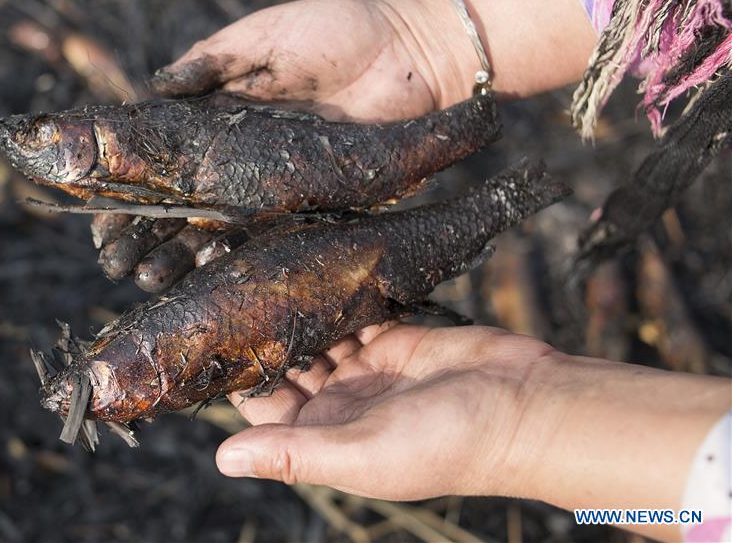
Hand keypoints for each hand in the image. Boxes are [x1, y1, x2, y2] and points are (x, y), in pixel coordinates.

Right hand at [93, 0, 470, 289]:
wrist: (411, 56)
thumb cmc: (338, 32)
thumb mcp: (267, 36)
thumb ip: (214, 59)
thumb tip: (158, 85)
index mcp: (222, 116)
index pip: (164, 158)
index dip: (130, 186)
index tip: (98, 215)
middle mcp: (240, 158)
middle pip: (182, 201)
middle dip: (145, 232)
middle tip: (114, 262)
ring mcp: (273, 185)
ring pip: (216, 227)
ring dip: (180, 255)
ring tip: (148, 279)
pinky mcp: (309, 203)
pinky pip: (266, 236)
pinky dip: (234, 256)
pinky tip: (204, 274)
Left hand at [215, 323, 729, 541]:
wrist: (525, 406)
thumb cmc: (448, 444)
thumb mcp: (361, 454)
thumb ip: (293, 453)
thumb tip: (222, 459)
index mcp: (326, 438)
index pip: (263, 408)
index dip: (236, 378)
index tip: (206, 340)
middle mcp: (341, 404)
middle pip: (286, 366)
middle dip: (262, 336)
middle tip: (227, 290)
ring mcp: (367, 368)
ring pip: (316, 335)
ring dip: (294, 312)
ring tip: (259, 273)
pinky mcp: (393, 337)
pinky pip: (352, 314)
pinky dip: (333, 298)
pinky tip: (306, 272)